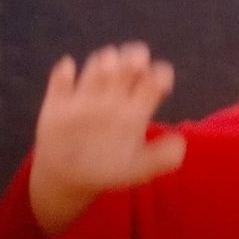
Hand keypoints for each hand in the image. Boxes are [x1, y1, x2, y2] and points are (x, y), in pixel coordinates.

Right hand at [29, 42, 186, 233]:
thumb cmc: (108, 170)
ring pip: (96, 67)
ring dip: (103, 62)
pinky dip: (63, 74)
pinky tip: (68, 71)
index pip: (152, 81)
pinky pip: (60, 81)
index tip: (159, 81)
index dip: (158, 75)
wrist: (71, 179)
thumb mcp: (137, 170)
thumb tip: (180, 146)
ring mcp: (85, 96)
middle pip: (127, 66)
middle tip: (136, 64)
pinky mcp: (59, 103)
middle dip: (133, 59)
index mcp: (135, 109)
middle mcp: (113, 96)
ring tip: (108, 69)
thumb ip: (159, 159)